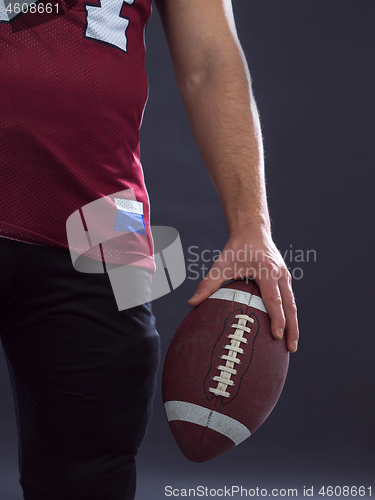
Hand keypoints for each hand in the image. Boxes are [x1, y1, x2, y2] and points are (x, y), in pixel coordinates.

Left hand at [188, 232, 298, 352]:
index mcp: (267, 271)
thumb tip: (191, 303)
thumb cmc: (236, 248)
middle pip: (290, 305)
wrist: (252, 230)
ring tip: (291, 346)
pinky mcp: (285, 278)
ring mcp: (285, 276)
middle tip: (290, 349)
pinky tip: (287, 329)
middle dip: (292, 328)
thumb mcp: (221, 264)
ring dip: (294, 324)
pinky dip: (290, 315)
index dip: (277, 318)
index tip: (277, 336)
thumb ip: (208, 284)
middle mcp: (280, 274)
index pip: (274, 299)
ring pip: (293, 304)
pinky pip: (290, 299)